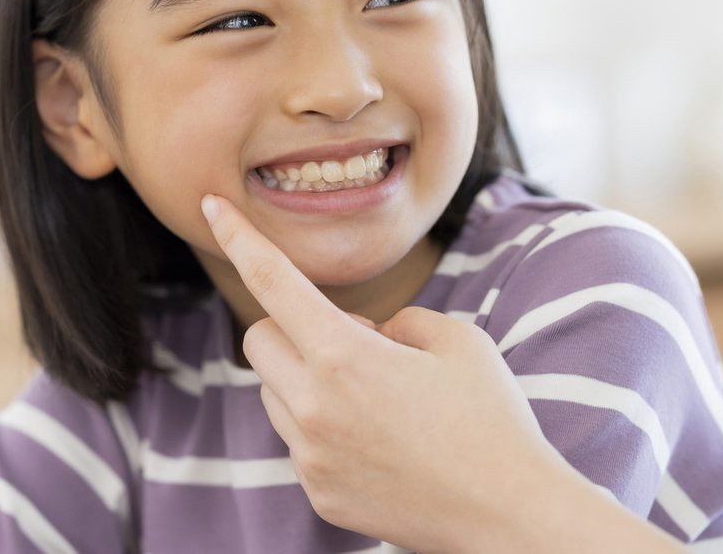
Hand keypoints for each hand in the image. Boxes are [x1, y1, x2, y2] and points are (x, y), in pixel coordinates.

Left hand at [199, 194, 563, 553]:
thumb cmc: (491, 418)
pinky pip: (297, 440)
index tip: (211, 206)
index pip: (272, 280)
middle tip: (356, 342)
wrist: (511, 515)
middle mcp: (314, 407)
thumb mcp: (456, 340)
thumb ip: (397, 321)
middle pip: (258, 338)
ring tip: (376, 400)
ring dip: (305, 378)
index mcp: (344, 355)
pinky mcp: (319, 493)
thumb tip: (368, 336)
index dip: (238, 236)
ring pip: (272, 392)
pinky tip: (379, 442)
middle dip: (289, 326)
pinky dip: (322, 427)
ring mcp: (311, 456)